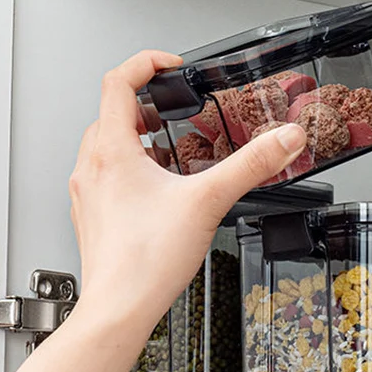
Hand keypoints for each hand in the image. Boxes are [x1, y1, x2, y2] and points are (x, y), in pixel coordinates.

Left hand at [69, 50, 306, 337]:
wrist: (119, 308)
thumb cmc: (146, 261)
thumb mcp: (209, 201)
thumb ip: (251, 165)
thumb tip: (283, 140)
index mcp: (113, 152)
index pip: (117, 82)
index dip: (145, 63)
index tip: (170, 66)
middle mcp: (93, 168)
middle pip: (110, 113)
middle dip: (143, 104)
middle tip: (171, 109)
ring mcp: (89, 193)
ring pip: (105, 145)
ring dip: (134, 137)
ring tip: (166, 148)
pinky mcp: (93, 216)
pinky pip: (105, 176)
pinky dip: (128, 168)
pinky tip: (155, 190)